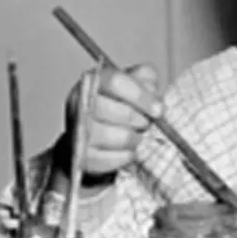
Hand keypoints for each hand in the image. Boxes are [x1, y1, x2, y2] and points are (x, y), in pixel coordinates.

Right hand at [62, 63, 162, 178]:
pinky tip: (129, 150)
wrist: (95, 132)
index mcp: (94, 80)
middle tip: (146, 124)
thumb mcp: (135, 84)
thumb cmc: (120, 104)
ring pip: (112, 136)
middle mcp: (80, 102)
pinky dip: (125, 156)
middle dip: (137, 119)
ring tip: (138, 136)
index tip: (158, 110)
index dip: (140, 96)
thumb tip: (151, 89)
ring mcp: (78, 129)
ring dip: (133, 139)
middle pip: (111, 110)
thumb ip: (146, 78)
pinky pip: (109, 159)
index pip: (115, 82)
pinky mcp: (81, 155)